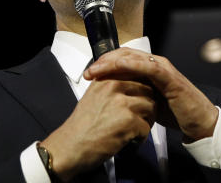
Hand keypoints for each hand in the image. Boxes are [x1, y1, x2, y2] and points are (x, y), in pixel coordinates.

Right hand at [40, 77, 155, 181]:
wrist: (69, 146)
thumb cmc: (81, 126)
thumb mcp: (94, 95)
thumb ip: (112, 86)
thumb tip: (134, 84)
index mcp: (107, 78)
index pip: (137, 74)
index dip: (143, 89)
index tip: (139, 100)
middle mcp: (115, 87)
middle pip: (148, 90)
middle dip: (148, 105)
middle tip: (140, 118)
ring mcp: (122, 103)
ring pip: (151, 108)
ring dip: (147, 121)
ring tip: (135, 131)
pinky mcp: (128, 122)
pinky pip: (146, 128)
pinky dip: (140, 138)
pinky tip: (129, 142)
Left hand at [84, 48, 218, 141]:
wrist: (198, 121)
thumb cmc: (174, 112)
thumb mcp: (148, 102)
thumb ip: (133, 94)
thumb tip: (112, 97)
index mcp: (148, 68)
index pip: (123, 59)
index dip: (105, 63)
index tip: (89, 73)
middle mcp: (154, 63)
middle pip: (124, 54)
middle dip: (104, 61)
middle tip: (88, 72)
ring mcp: (162, 68)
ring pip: (133, 58)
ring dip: (112, 62)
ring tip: (96, 70)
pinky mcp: (169, 76)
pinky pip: (148, 67)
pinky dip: (132, 65)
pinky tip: (118, 67)